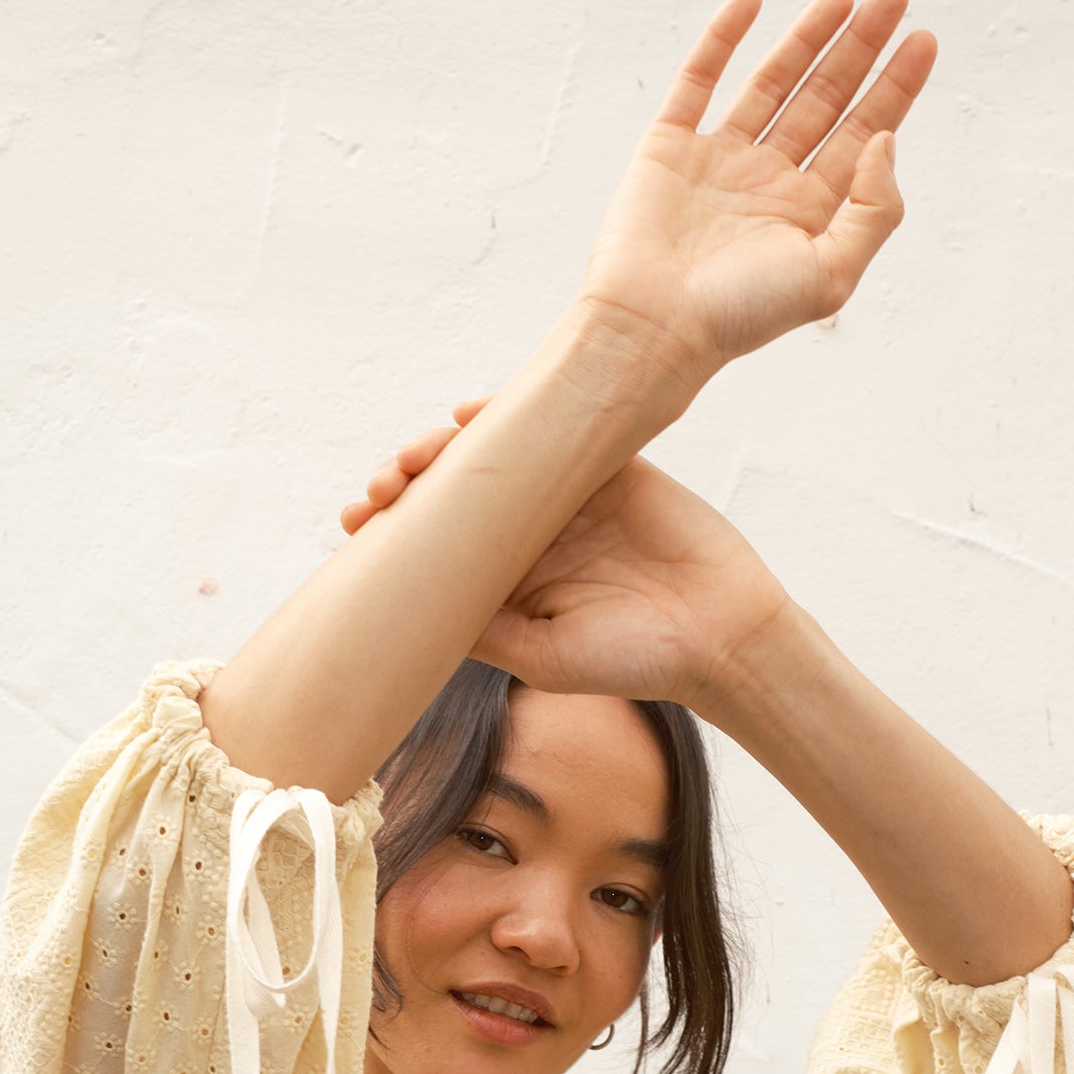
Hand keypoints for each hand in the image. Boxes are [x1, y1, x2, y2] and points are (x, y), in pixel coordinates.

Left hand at [341, 399, 790, 708]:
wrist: (720, 636)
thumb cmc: (631, 661)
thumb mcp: (538, 657)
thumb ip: (479, 630)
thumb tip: (401, 605)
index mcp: (510, 576)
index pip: (440, 539)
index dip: (393, 523)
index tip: (354, 521)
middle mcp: (534, 530)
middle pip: (456, 488)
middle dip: (408, 478)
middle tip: (379, 486)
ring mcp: (571, 493)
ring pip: (494, 453)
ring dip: (444, 447)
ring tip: (413, 458)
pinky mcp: (612, 463)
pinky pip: (555, 423)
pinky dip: (508, 413)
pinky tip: (468, 417)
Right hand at [577, 0, 935, 379]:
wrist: (653, 327)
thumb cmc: (738, 317)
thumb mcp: (831, 276)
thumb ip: (874, 211)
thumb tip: (888, 138)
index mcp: (809, 216)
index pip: (863, 138)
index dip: (895, 89)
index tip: (922, 40)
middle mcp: (768, 184)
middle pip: (826, 101)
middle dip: (861, 48)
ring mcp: (719, 162)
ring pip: (773, 83)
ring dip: (808, 37)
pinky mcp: (670, 149)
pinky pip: (699, 81)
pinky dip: (722, 39)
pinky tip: (752, 1)